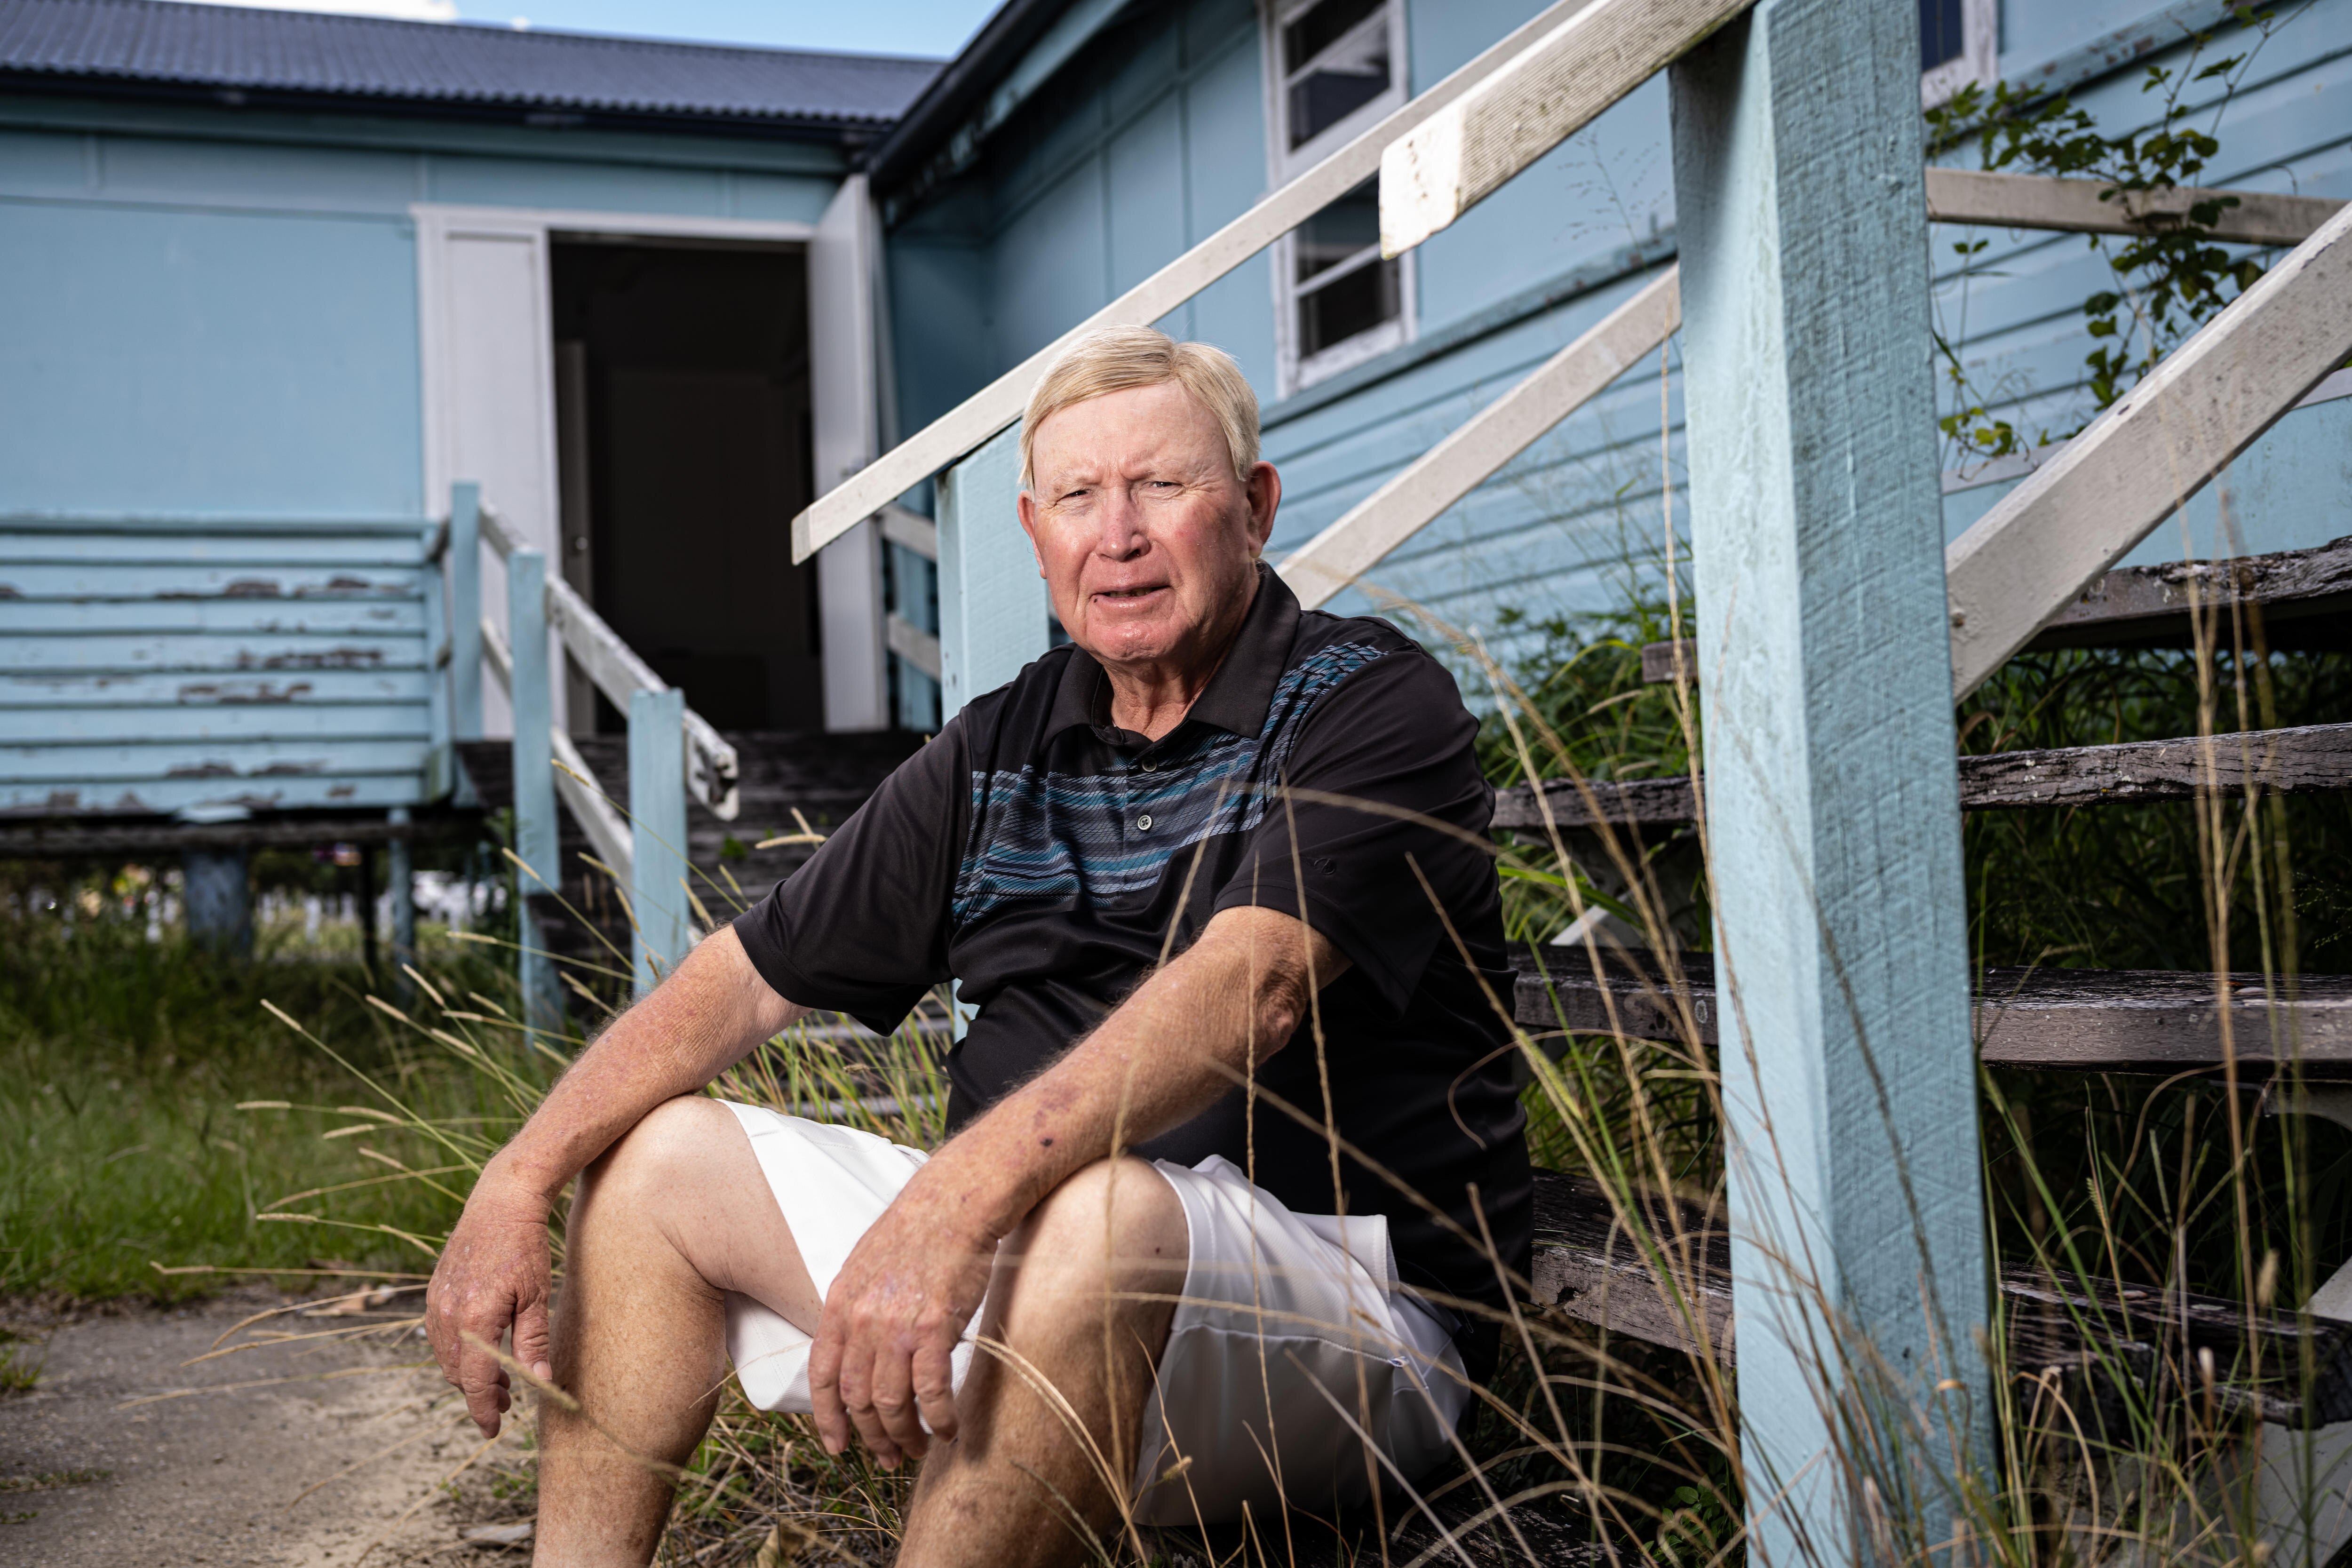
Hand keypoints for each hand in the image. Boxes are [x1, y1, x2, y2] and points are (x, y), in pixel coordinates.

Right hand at [425, 1166, 554, 1437]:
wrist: (500, 1202)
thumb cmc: (526, 1247)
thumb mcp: (538, 1296)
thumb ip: (533, 1342)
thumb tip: (539, 1383)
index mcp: (475, 1320)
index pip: (475, 1381)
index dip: (483, 1410)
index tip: (492, 1430)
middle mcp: (448, 1315)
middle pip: (458, 1374)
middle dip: (479, 1394)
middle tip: (506, 1404)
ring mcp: (437, 1303)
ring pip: (446, 1357)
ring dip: (467, 1375)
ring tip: (498, 1382)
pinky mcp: (435, 1292)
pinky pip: (439, 1336)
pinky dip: (457, 1352)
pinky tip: (480, 1351)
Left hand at [807, 1178, 997, 1467]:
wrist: (955, 1203)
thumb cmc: (918, 1230)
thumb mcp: (866, 1266)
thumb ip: (857, 1309)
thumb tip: (859, 1350)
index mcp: (840, 1304)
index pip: (823, 1376)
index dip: (828, 1419)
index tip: (838, 1446)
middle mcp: (862, 1320)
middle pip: (858, 1398)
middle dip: (872, 1437)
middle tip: (889, 1458)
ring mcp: (897, 1326)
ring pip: (891, 1402)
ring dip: (905, 1435)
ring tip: (920, 1450)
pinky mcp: (935, 1328)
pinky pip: (931, 1391)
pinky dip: (939, 1419)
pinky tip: (949, 1430)